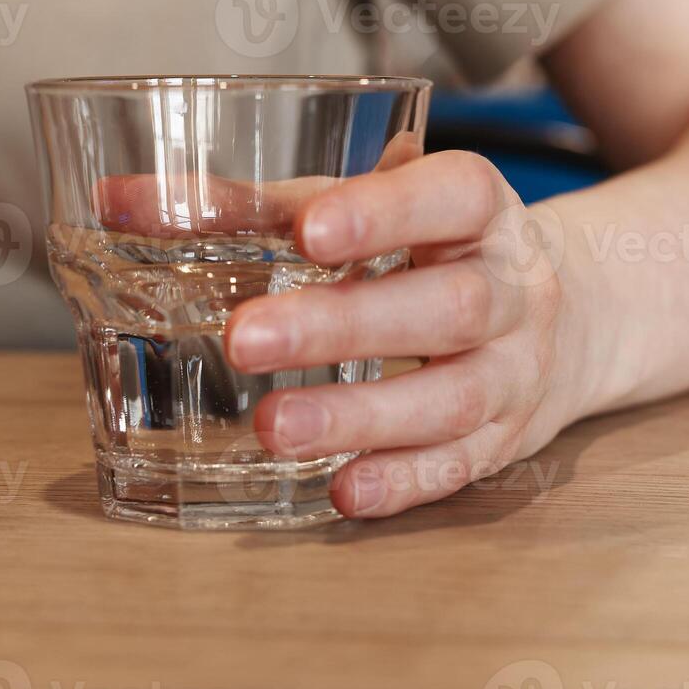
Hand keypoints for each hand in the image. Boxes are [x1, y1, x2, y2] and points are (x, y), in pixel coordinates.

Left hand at [225, 150, 585, 518]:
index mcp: (481, 212)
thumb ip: (253, 207)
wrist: (569, 317)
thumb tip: (119, 201)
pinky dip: (402, 482)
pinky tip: (343, 492)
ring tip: (273, 428)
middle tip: (244, 338)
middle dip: (345, 325)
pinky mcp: (507, 439)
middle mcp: (513, 289)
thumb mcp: (367, 212)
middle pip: (448, 306)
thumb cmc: (433, 250)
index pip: (452, 196)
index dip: (386, 211)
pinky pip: (460, 466)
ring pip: (452, 397)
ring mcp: (516, 371)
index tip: (308, 230)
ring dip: (361, 415)